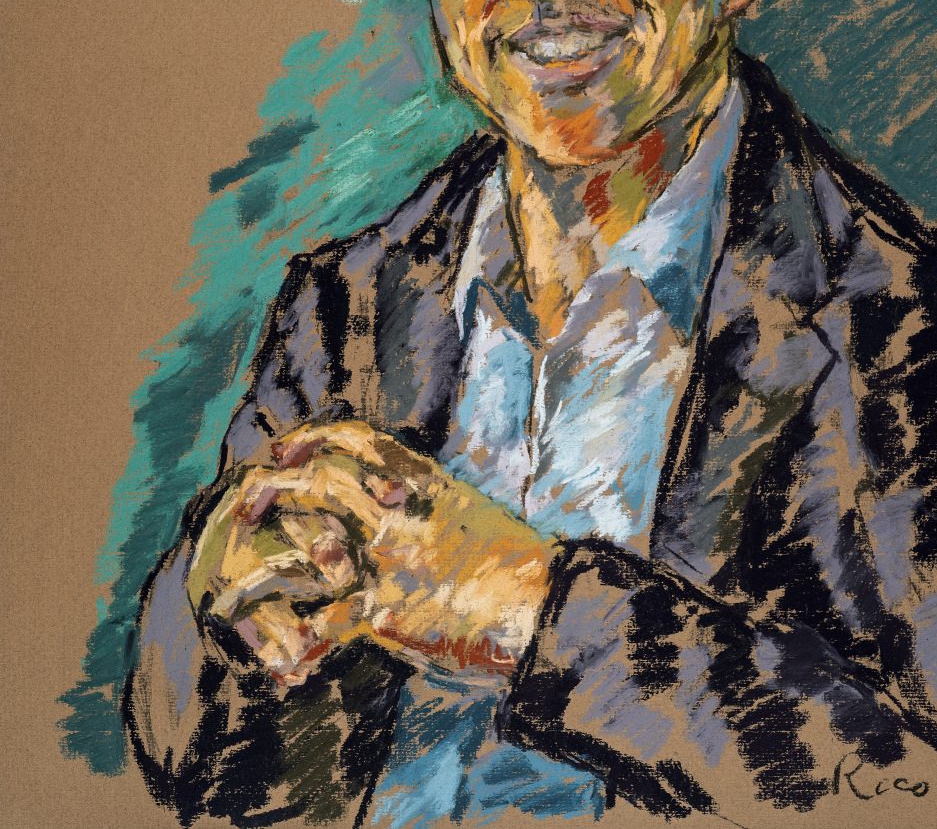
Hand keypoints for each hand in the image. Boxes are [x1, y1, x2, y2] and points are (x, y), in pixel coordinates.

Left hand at [186, 421, 554, 685]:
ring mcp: (389, 560)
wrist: (544, 602)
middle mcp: (399, 512)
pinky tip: (281, 653)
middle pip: (318, 480)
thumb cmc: (517, 563)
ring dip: (267, 557)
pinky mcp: (386, 611)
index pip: (355, 437)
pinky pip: (324, 622)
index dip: (310, 438)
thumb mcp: (468, 512)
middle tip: (246, 504)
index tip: (282, 450)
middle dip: (271, 486)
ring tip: (239, 576)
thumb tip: (394, 502)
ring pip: (308, 540)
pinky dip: (298, 640)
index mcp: (422, 482)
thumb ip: (426, 504)